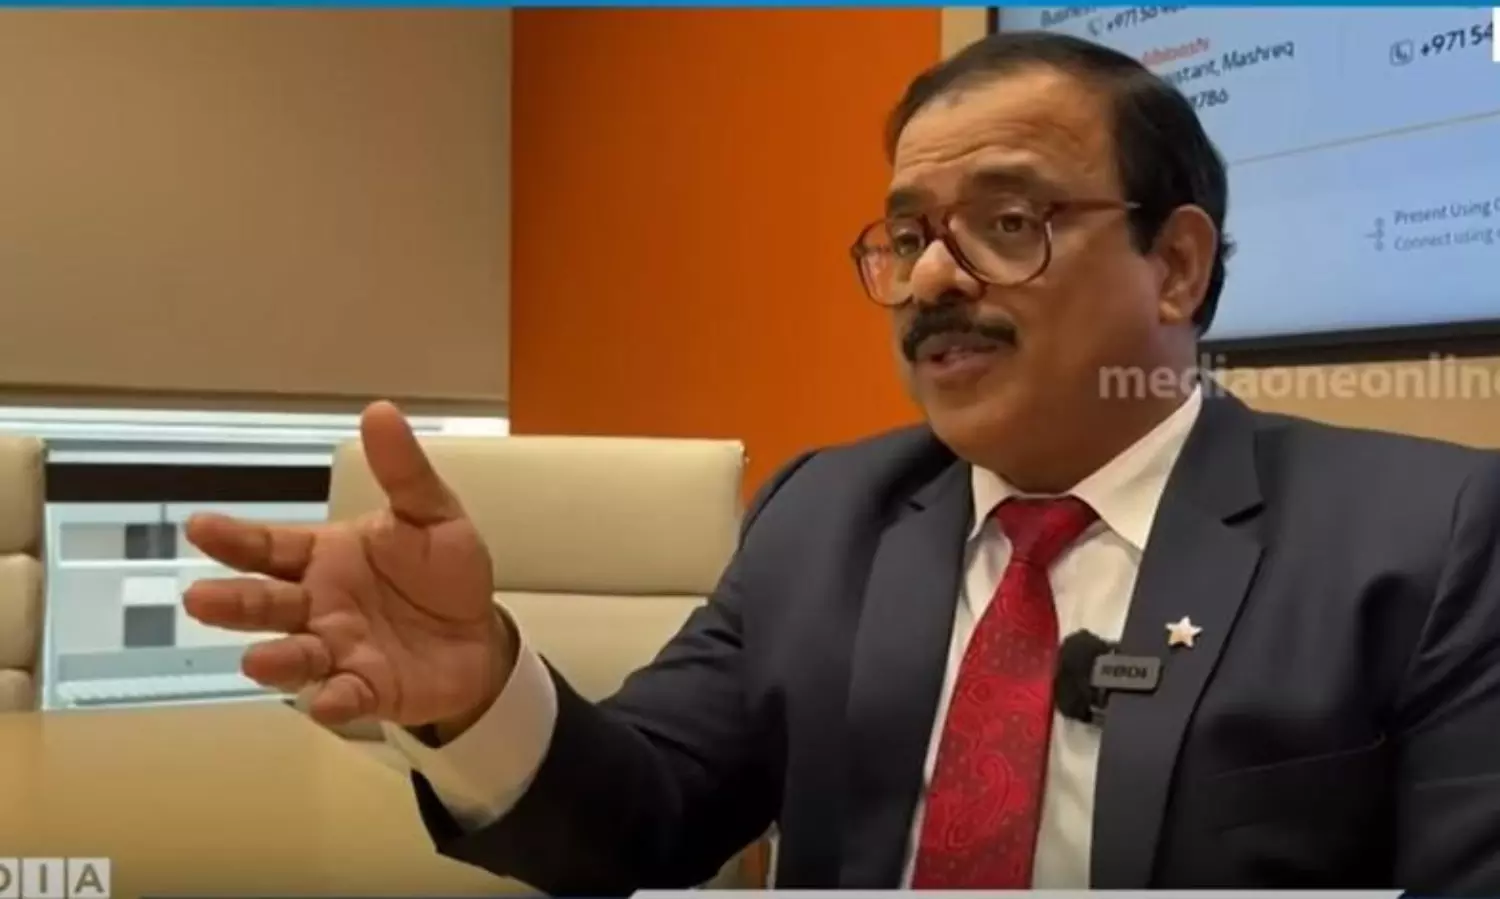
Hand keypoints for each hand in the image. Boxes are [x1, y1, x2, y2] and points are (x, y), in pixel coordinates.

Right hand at [182, 401, 514, 730]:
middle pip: (267, 604)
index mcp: (324, 558)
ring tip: (255, 661)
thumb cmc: (443, 571)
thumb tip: (379, 410)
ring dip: (275, 659)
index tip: (199, 528)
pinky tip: (328, 699)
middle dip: (233, 604)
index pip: (271, 547)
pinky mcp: (367, 690)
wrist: (480, 636)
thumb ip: (403, 472)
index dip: (235, 540)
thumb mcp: (433, 514)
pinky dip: (334, 699)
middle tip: (198, 600)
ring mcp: (338, 650)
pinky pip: (344, 695)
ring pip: (294, 656)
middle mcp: (318, 606)